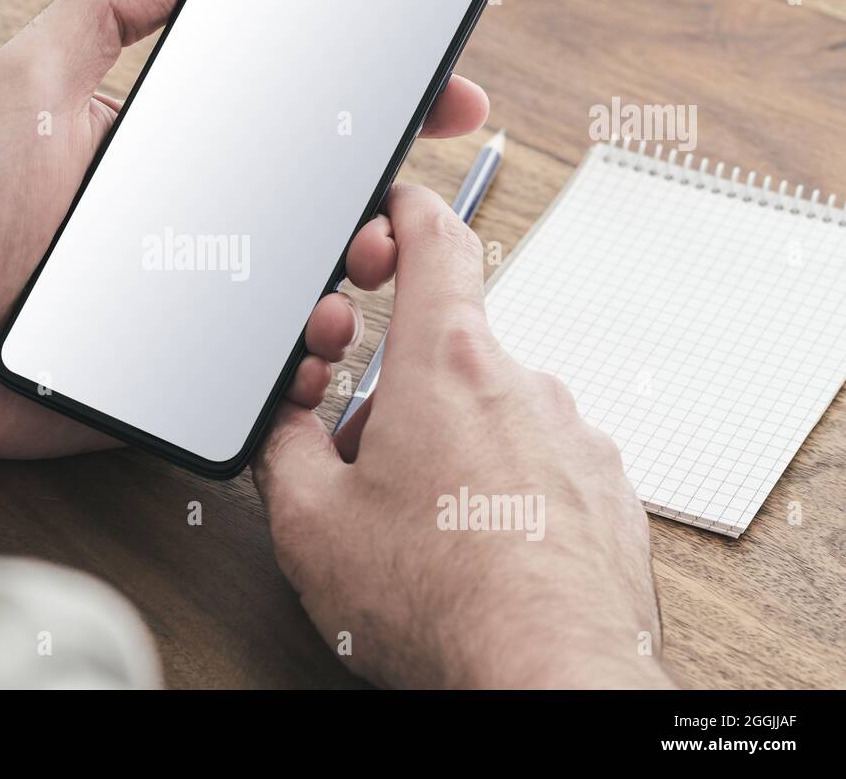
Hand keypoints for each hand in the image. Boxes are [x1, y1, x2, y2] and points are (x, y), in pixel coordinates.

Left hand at [0, 0, 489, 458]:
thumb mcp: (36, 71)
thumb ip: (109, 8)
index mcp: (178, 165)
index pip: (298, 138)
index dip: (378, 122)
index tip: (444, 105)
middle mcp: (193, 234)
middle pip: (316, 227)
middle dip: (382, 220)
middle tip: (394, 220)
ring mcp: (185, 309)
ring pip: (299, 307)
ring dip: (348, 298)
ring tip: (347, 291)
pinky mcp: (169, 377)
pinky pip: (250, 383)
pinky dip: (293, 377)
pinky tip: (302, 363)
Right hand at [253, 184, 671, 688]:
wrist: (548, 676)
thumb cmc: (440, 600)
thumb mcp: (310, 522)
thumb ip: (283, 448)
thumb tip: (286, 426)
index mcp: (444, 365)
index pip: (436, 240)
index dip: (408, 211)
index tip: (394, 212)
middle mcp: (521, 383)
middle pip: (446, 348)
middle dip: (399, 391)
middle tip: (369, 459)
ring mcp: (572, 436)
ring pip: (492, 412)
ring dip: (452, 445)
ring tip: (427, 525)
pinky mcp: (605, 489)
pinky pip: (539, 461)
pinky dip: (504, 486)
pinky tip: (480, 547)